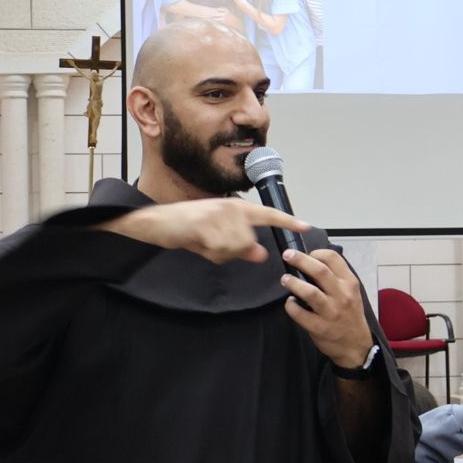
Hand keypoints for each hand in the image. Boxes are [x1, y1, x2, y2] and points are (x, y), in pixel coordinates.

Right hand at [98, 198, 305, 265]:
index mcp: (236, 207)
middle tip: (211, 246)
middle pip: (248, 242)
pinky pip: (220, 250)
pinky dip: (210, 254)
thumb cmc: (187, 228)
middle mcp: (231, 207)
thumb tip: (261, 253)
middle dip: (232, 252)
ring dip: (220, 254)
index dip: (286, 221)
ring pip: (235, 247)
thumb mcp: (217, 237)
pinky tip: (198, 244)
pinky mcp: (207, 224)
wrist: (158, 222)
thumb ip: (240, 245)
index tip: (304, 226)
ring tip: (204, 243)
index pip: (267, 214)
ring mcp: (219, 214)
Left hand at [279, 248, 377, 369]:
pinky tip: (290, 303)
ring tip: (285, 279)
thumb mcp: (351, 293)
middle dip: (300, 260)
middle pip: (319, 270)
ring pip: (309, 292)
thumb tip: (311, 262)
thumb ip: (336, 278)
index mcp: (349, 283)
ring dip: (293, 283)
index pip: (333, 258)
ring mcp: (331, 312)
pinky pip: (300, 313)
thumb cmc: (350, 316)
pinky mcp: (320, 327)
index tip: (307, 254)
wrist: (356, 346)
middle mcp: (342, 295)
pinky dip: (291, 306)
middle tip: (287, 255)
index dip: (316, 253)